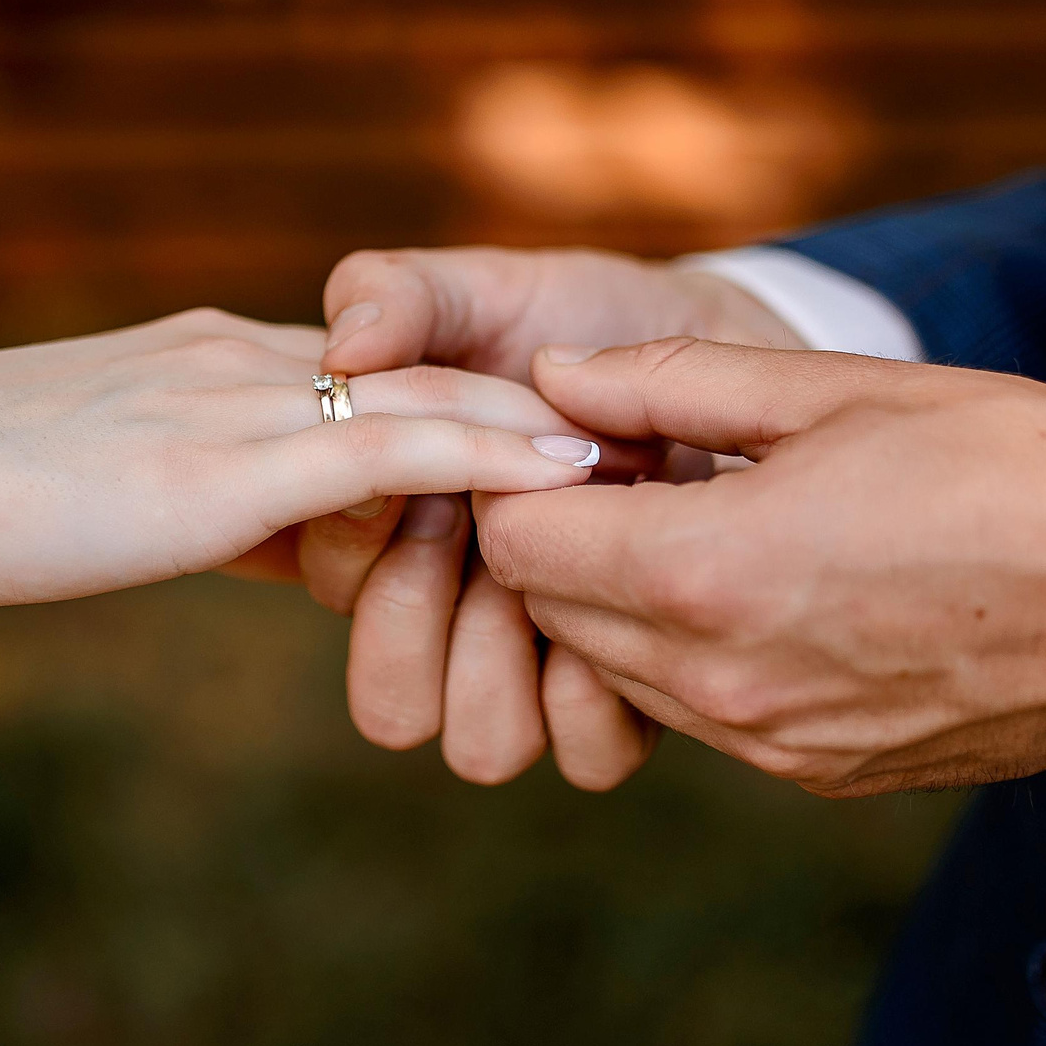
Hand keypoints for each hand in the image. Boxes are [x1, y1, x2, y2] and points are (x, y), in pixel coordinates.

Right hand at [0, 309, 603, 647]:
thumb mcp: (78, 483)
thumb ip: (165, 490)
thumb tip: (215, 531)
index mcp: (199, 358)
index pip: (363, 372)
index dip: (463, 399)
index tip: (555, 427)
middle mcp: (235, 358)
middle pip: (421, 370)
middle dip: (529, 401)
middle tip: (639, 433)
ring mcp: (235, 402)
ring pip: (432, 398)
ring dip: (541, 425)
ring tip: (645, 448)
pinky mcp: (226, 465)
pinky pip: (394, 450)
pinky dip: (490, 458)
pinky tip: (568, 478)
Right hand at [297, 247, 798, 788]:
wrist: (716, 350)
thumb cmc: (579, 319)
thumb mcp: (482, 289)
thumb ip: (397, 295)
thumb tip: (346, 349)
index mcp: (382, 538)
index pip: (328, 590)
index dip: (359, 539)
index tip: (423, 469)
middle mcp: (447, 622)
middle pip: (392, 700)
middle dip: (432, 612)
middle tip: (487, 511)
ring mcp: (532, 672)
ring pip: (483, 744)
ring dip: (523, 653)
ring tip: (574, 549)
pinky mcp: (621, 701)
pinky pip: (588, 755)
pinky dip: (607, 685)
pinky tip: (640, 592)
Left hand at [475, 339, 1045, 796]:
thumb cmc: (1021, 468)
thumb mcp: (836, 390)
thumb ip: (669, 384)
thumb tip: (553, 374)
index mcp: (706, 573)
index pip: (517, 539)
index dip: (529, 472)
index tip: (589, 428)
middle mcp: (718, 681)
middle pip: (549, 612)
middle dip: (565, 533)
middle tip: (643, 461)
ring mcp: (768, 744)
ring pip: (616, 670)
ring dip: (624, 596)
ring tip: (712, 515)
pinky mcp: (816, 774)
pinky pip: (699, 711)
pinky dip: (694, 649)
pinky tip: (774, 581)